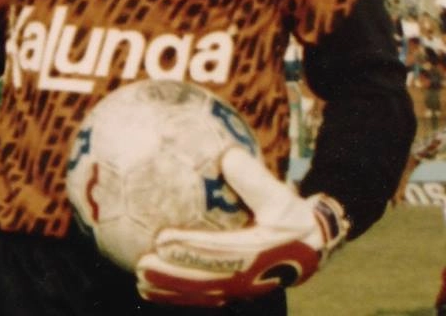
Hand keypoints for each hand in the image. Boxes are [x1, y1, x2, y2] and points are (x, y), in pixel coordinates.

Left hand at [135, 147, 349, 307]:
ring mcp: (241, 289)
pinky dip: (178, 295)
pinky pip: (204, 297)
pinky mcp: (235, 292)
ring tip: (140, 281)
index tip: (162, 240)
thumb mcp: (279, 197)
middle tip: (141, 264)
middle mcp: (248, 277)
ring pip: (201, 294)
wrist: (313, 248)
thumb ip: (254, 179)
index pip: (218, 253)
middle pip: (204, 280)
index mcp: (258, 252)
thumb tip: (229, 155)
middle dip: (172, 275)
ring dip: (170, 290)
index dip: (190, 249)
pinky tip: (152, 289)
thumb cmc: (291, 217)